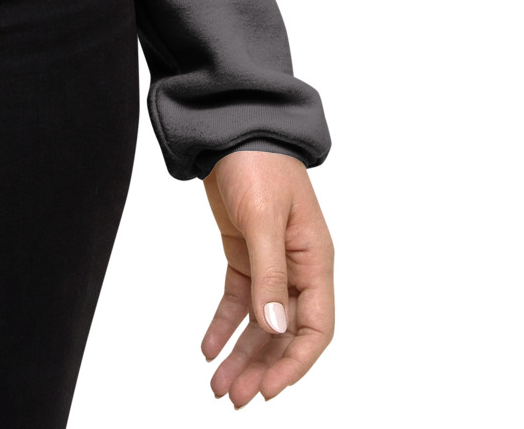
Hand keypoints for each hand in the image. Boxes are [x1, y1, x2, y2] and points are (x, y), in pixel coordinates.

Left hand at [200, 148, 333, 406]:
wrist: (233, 125)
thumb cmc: (258, 163)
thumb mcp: (263, 219)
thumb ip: (269, 274)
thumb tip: (276, 329)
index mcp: (315, 262)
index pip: (315, 329)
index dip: (295, 364)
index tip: (269, 390)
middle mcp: (297, 268)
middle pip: (284, 334)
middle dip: (262, 368)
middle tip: (234, 398)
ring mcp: (271, 262)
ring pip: (260, 323)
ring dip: (242, 355)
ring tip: (218, 386)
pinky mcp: (245, 253)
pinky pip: (238, 299)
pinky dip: (224, 325)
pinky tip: (207, 348)